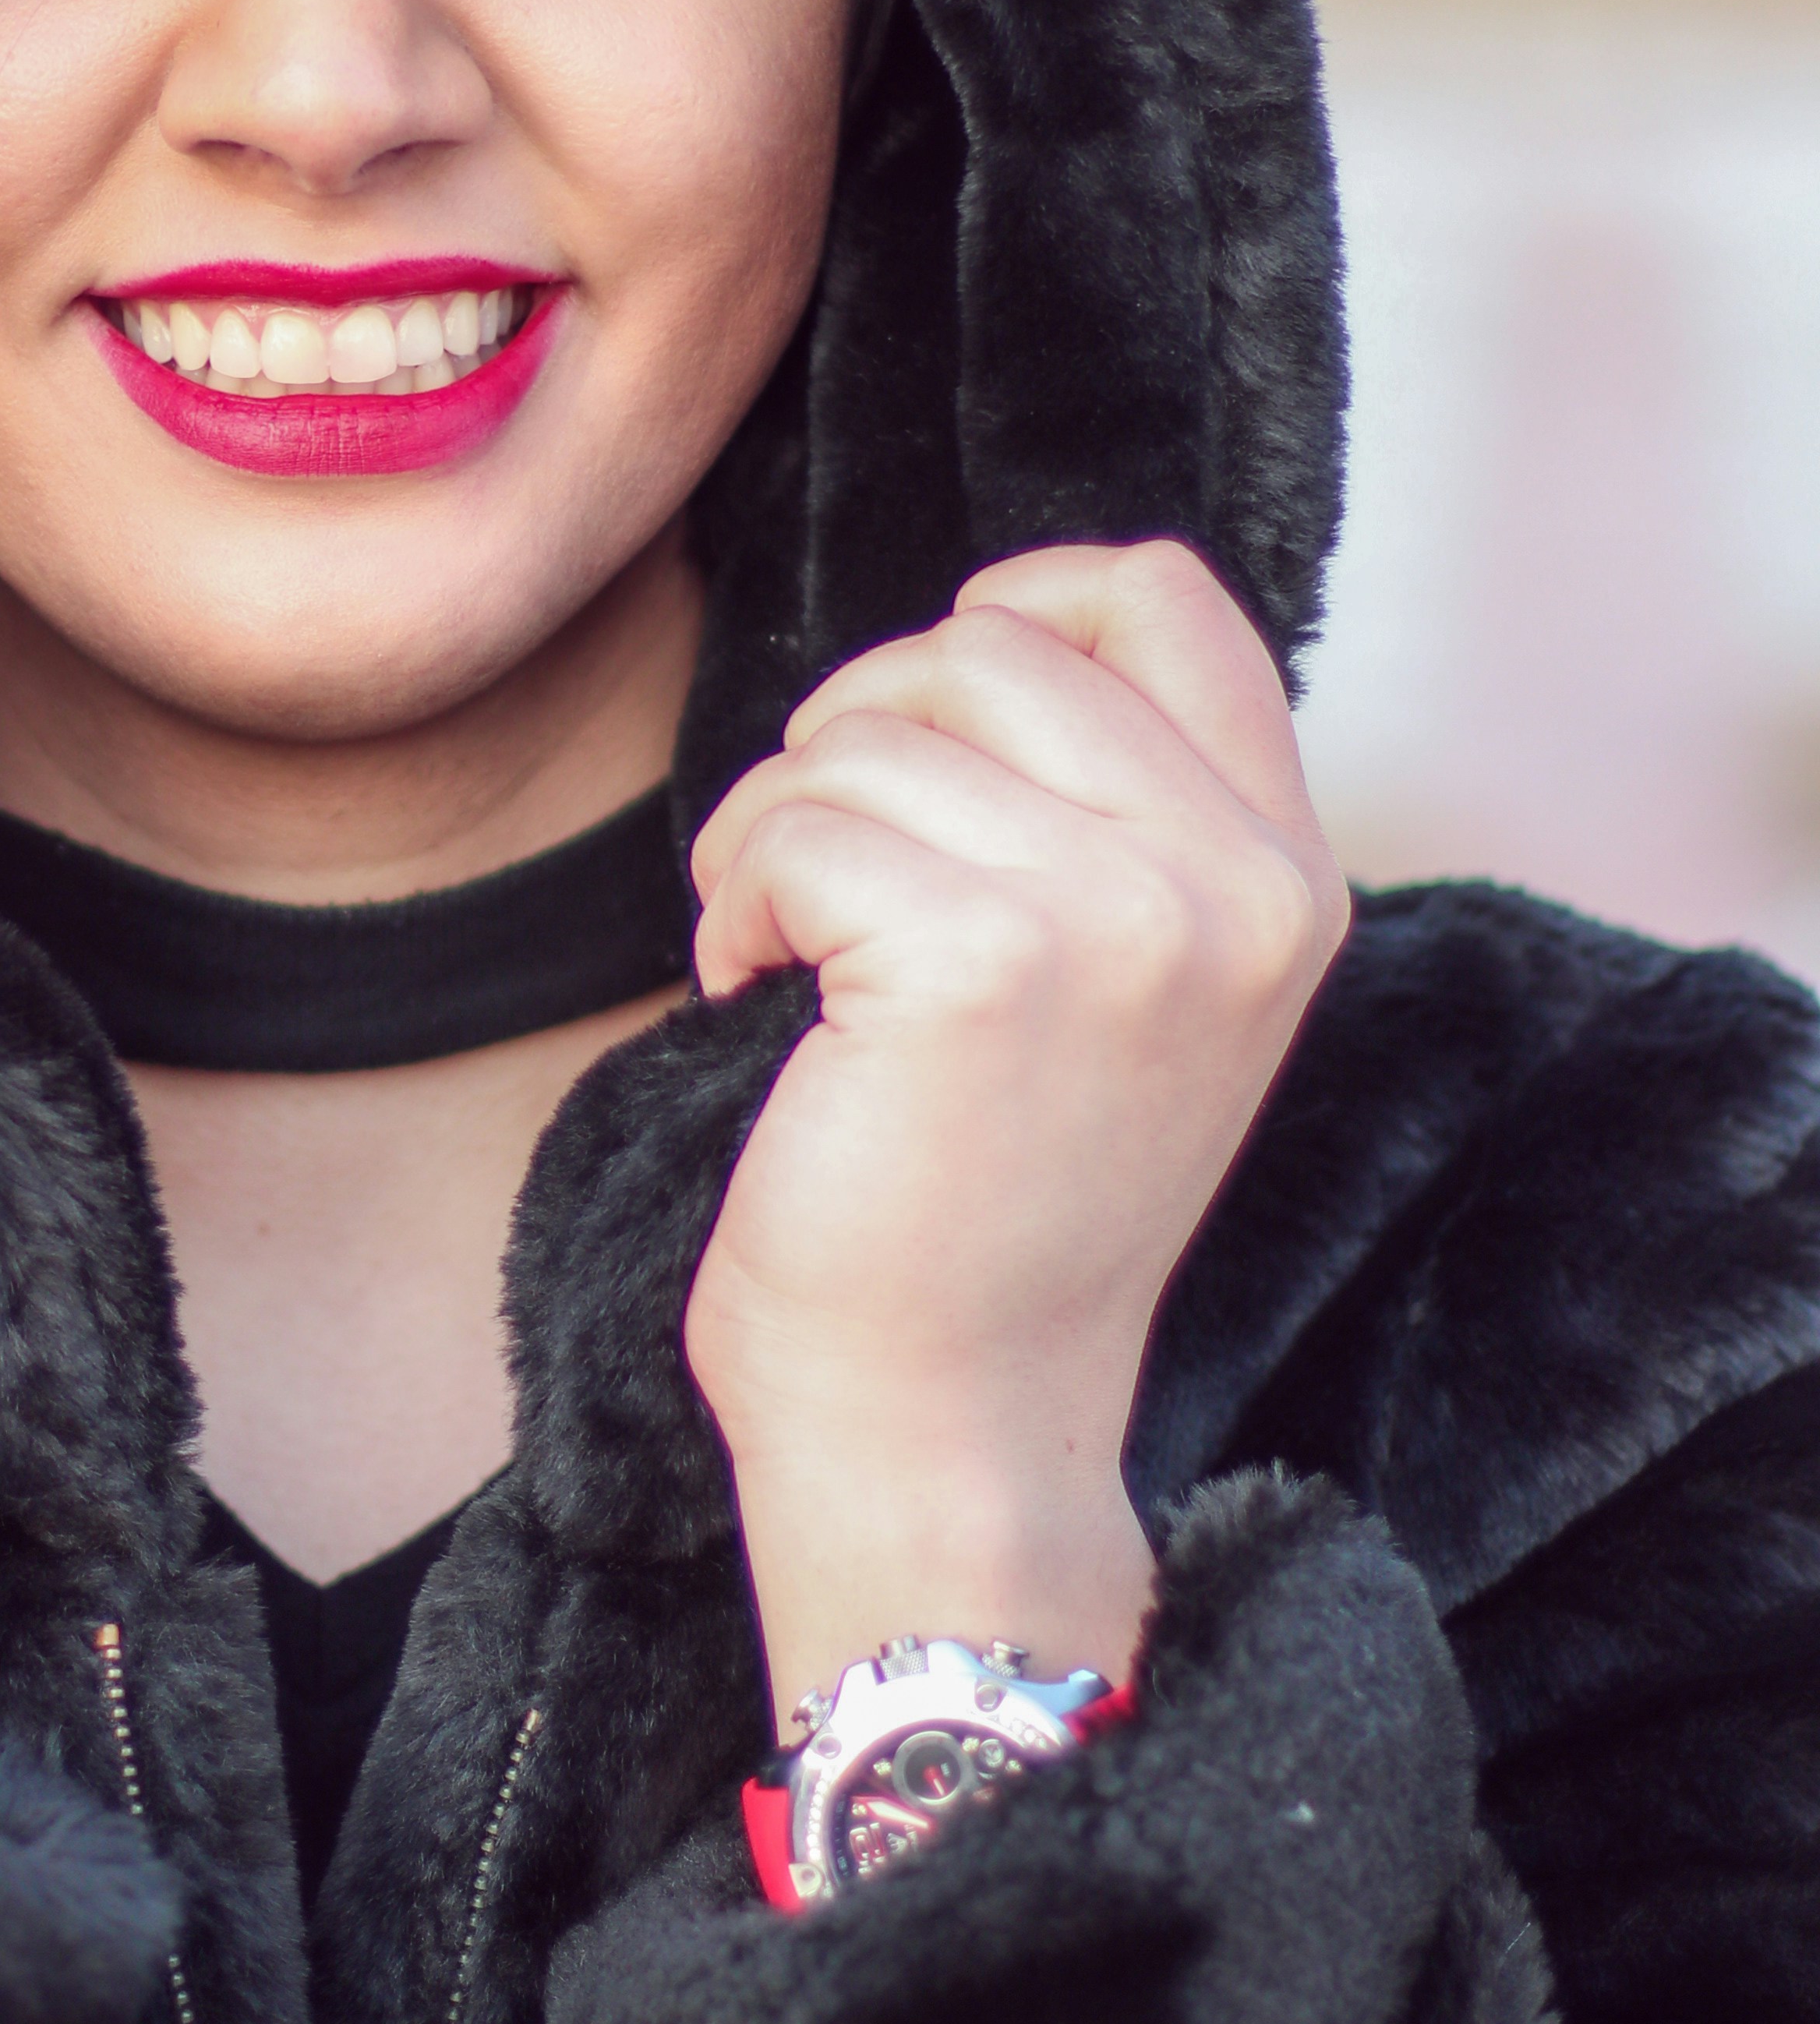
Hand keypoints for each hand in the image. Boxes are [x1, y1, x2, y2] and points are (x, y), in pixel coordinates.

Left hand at [682, 539, 1348, 1718]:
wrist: (951, 1430)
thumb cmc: (993, 1211)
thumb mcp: (1133, 986)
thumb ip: (1122, 814)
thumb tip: (997, 627)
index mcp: (1288, 876)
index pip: (1165, 594)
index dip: (1019, 604)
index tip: (927, 717)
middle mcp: (1235, 884)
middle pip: (989, 646)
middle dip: (857, 736)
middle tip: (823, 872)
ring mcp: (1123, 917)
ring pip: (870, 731)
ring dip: (777, 826)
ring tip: (789, 951)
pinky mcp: (980, 958)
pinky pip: (794, 821)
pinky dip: (735, 895)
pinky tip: (756, 992)